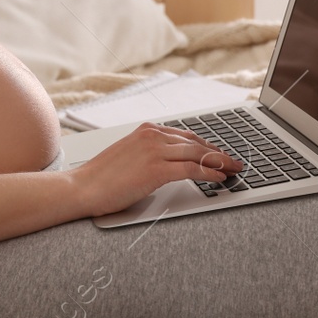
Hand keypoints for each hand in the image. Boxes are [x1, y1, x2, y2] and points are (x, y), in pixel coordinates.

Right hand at [67, 123, 245, 217]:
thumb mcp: (129, 155)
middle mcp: (152, 135)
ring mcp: (154, 151)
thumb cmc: (101, 178)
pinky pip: (192, 169)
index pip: (186, 135)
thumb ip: (149, 153)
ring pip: (198, 154)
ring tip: (233, 170)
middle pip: (196, 143)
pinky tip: (220, 178)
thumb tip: (172, 164)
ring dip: (220, 163)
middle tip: (235, 162)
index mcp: (146, 130)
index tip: (219, 153)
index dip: (207, 145)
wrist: (82, 187)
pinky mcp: (156, 169)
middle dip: (219, 153)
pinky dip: (210, 173)